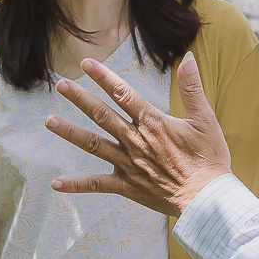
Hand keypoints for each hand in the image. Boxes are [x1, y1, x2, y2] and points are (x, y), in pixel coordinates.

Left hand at [45, 55, 233, 216]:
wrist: (207, 199)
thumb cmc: (209, 159)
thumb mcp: (205, 120)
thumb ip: (193, 89)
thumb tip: (188, 59)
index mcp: (154, 123)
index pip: (124, 94)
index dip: (104, 77)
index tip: (86, 64)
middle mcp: (136, 141)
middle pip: (102, 115)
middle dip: (80, 98)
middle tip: (60, 85)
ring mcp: (129, 164)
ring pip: (94, 145)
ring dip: (71, 133)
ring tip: (49, 121)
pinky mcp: (127, 186)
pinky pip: (98, 185)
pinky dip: (77, 185)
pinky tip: (56, 183)